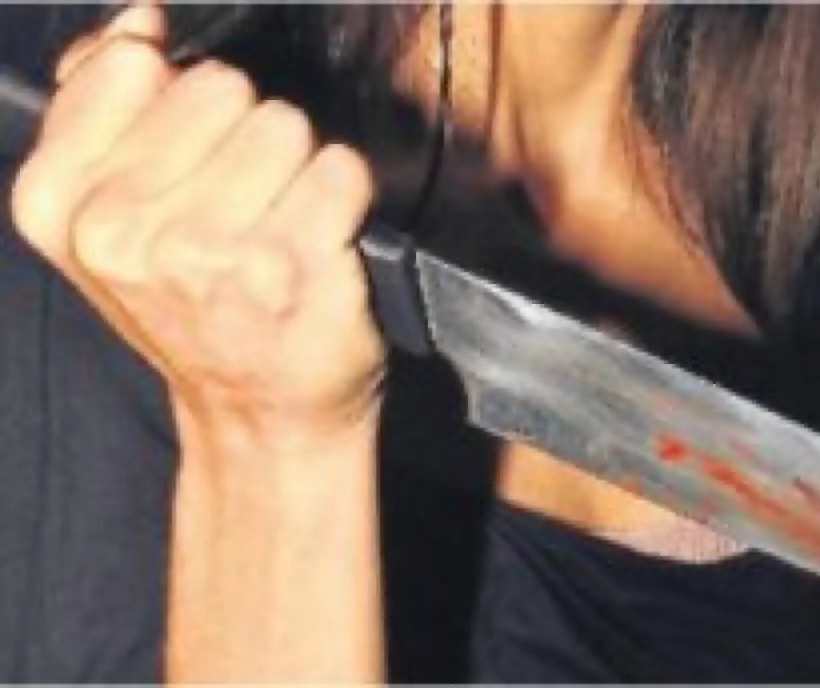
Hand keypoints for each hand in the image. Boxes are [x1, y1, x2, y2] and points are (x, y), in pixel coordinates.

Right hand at [11, 6, 386, 454]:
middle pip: (219, 88)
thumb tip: (135, 23)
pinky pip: (340, 167)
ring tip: (279, 227)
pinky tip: (318, 243)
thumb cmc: (193, 310)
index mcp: (60, 206)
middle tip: (241, 206)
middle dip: (241, 135)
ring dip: (294, 168)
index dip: (176, 102)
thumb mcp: (106, 218)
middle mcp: (125, 230)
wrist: (261, 414)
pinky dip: (343, 197)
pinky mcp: (294, 266)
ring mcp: (211, 251)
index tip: (188, 157)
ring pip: (283, 124)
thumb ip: (100, 105)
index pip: (131, 66)